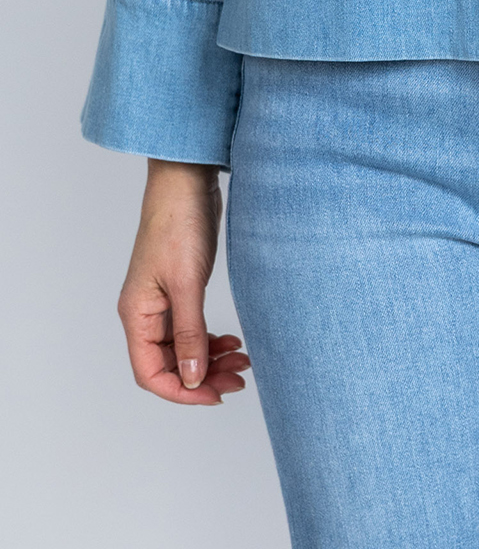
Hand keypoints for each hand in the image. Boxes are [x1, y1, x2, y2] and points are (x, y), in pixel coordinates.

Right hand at [117, 159, 250, 404]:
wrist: (187, 182)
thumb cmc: (179, 224)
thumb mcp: (187, 284)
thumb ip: (190, 333)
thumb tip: (193, 379)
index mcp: (137, 315)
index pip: (151, 374)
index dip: (182, 392)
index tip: (215, 396)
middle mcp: (146, 313)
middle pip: (170, 365)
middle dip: (204, 377)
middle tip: (239, 379)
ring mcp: (163, 302)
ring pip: (184, 348)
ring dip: (211, 359)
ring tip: (242, 361)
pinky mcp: (181, 289)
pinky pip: (193, 328)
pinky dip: (212, 339)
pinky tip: (232, 341)